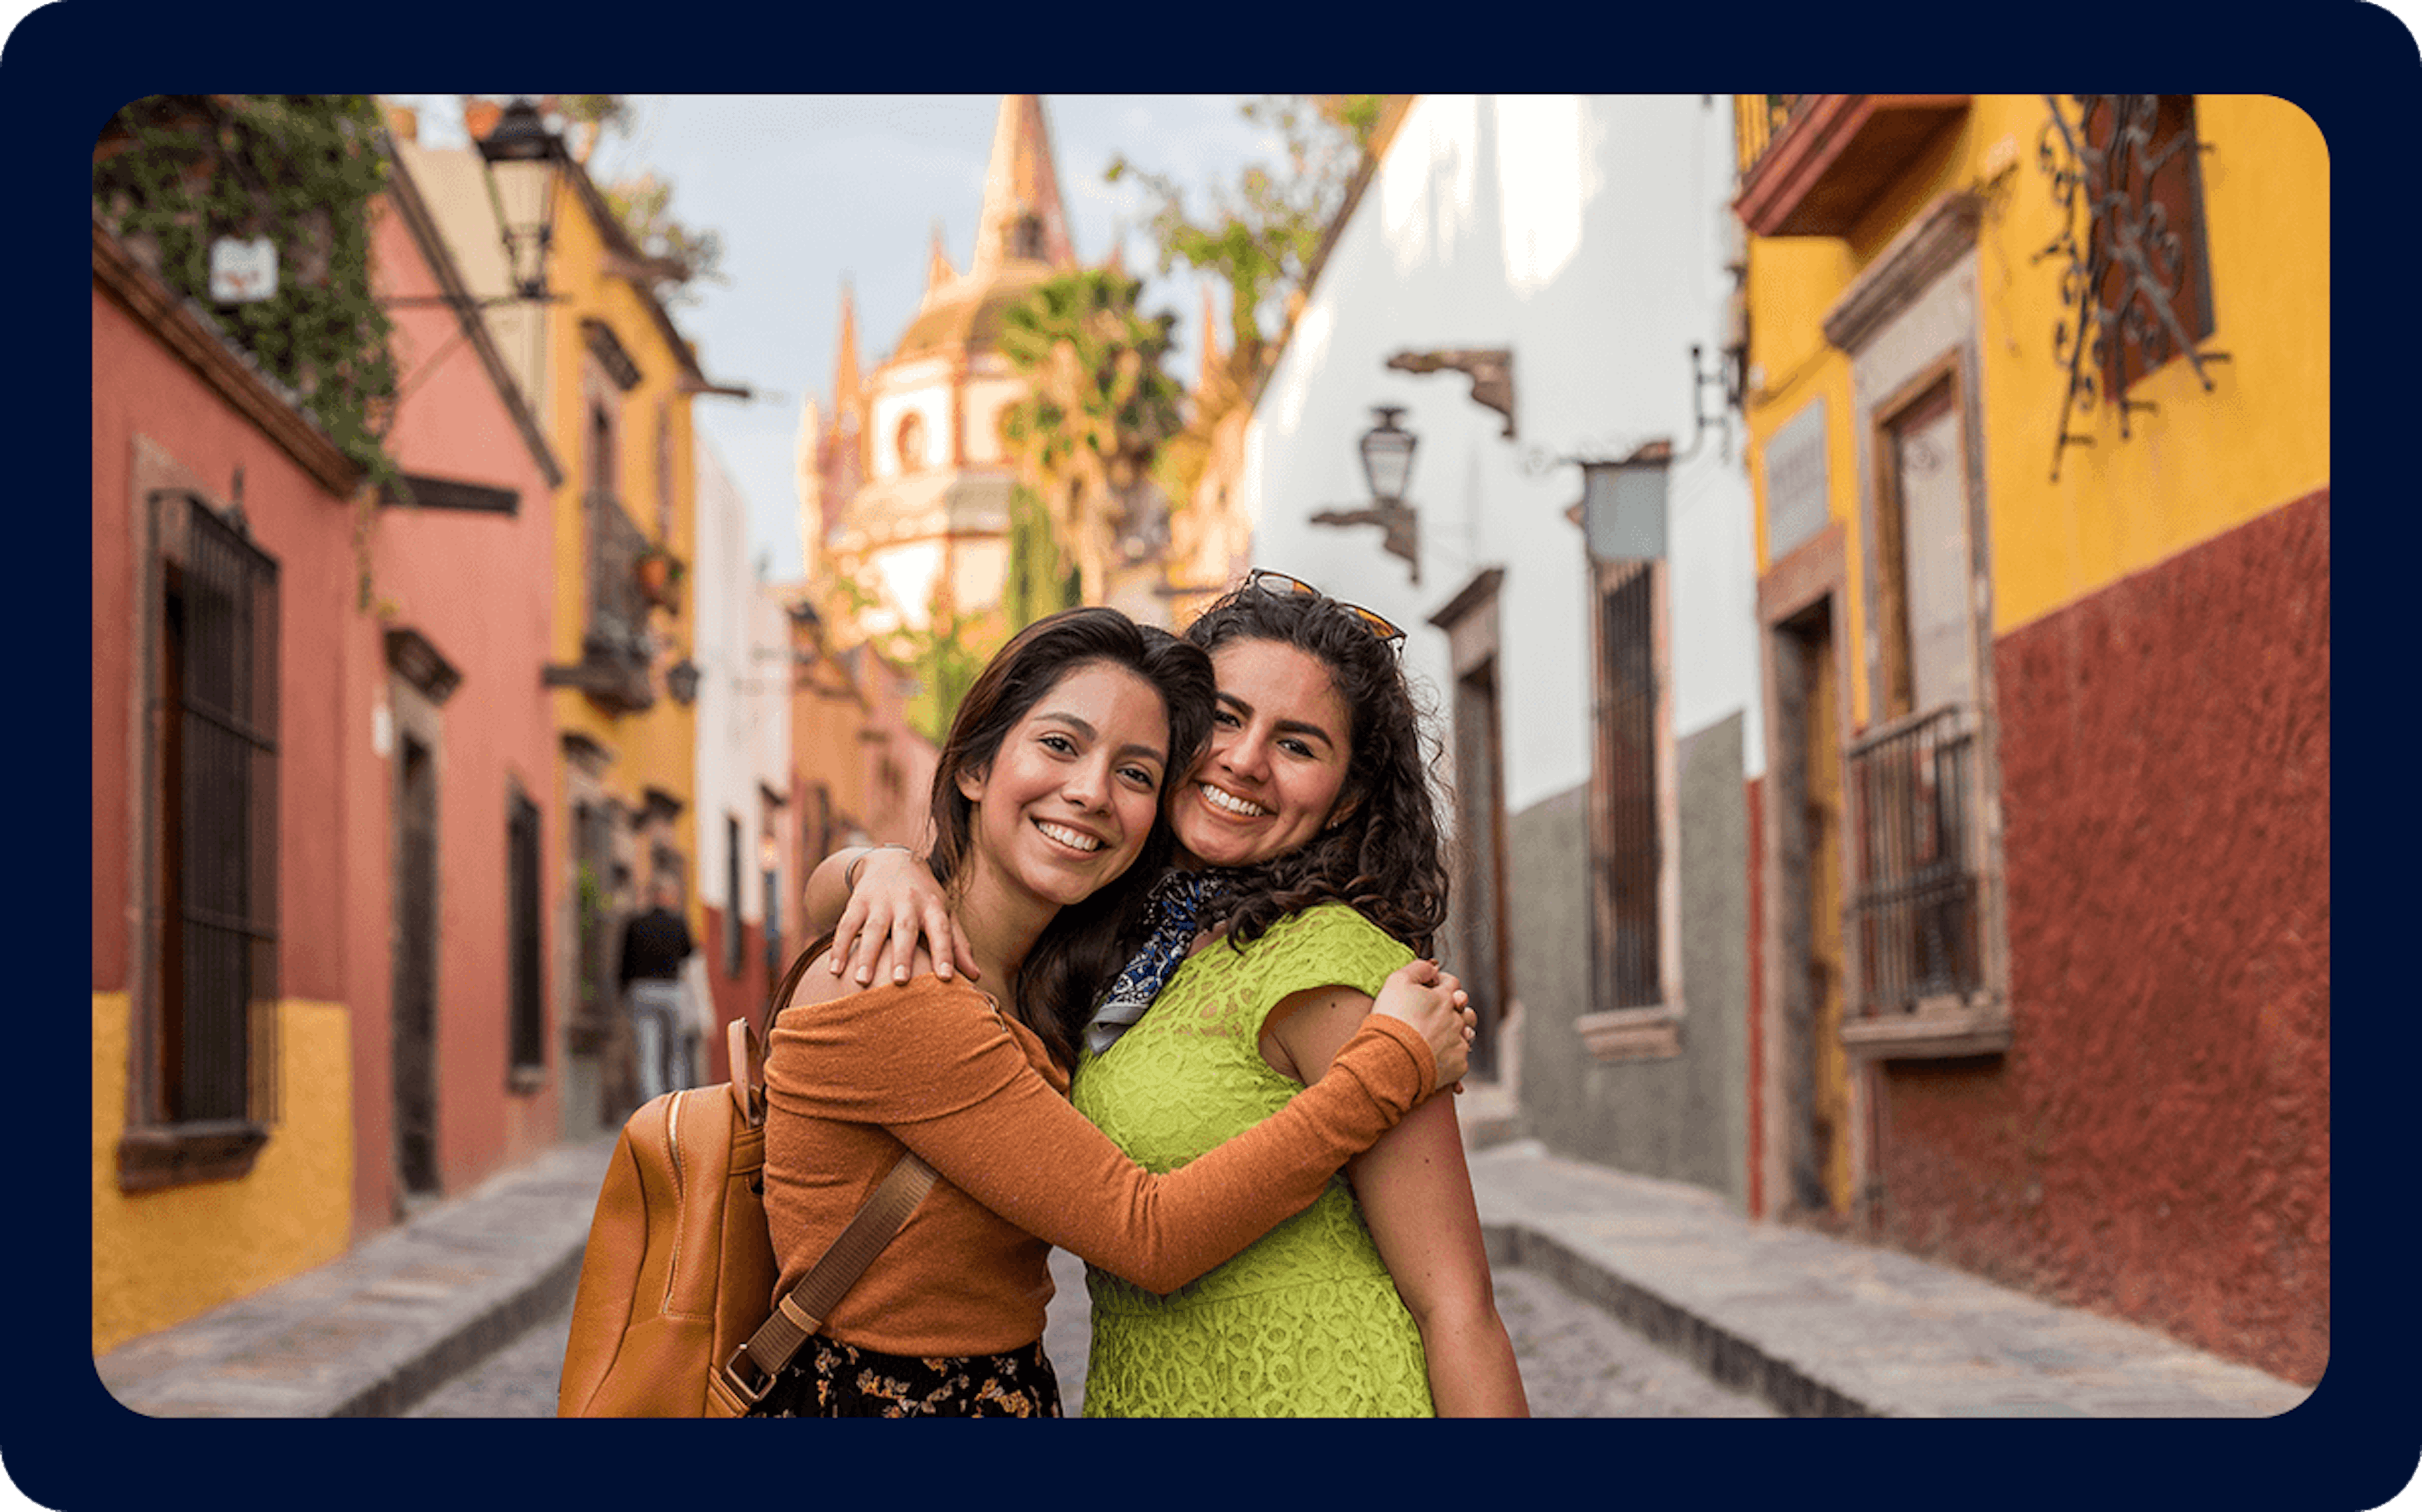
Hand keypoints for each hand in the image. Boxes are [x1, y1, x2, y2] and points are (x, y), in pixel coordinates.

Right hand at [831, 848, 978, 986]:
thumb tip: (976, 976)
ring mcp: (881, 900)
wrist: (892, 859)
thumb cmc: (924, 897)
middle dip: (902, 955)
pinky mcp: (858, 900)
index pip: (941, 930)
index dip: (944, 953)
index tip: (945, 978)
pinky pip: (846, 924)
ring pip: (873, 928)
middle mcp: (908, 901)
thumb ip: (958, 944)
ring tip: (862, 981)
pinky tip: (834, 969)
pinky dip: (840, 946)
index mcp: (933, 906)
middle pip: (905, 929)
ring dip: (867, 954)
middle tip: (899, 981)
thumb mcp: (945, 913)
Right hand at [1371, 959, 1476, 1093]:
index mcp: (1444, 998)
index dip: (1442, 983)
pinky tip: (1436, 1059)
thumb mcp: (1397, 981)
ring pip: (1467, 1034)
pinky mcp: (1457, 1066)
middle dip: (1455, 1009)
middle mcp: (1456, 1019)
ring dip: (1457, 1033)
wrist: (1391, 1058)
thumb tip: (1432, 967)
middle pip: (1465, 1010)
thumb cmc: (1392, 1019)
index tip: (1431, 988)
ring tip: (1439, 1038)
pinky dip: (1451, 1058)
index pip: (1452, 983)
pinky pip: (1460, 1059)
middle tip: (1437, 1015)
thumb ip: (1417, 968)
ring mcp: (1458, 1043)